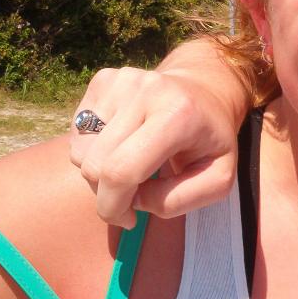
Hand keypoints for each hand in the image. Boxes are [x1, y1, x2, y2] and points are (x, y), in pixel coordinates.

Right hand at [70, 65, 240, 227]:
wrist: (206, 90)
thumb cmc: (213, 139)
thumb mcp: (219, 178)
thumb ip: (181, 200)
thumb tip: (134, 201)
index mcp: (178, 115)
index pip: (122, 170)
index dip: (114, 206)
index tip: (127, 219)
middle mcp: (146, 90)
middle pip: (95, 164)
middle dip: (107, 195)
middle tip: (131, 198)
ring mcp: (122, 81)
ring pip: (80, 151)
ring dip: (98, 172)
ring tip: (130, 167)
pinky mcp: (104, 79)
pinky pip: (78, 132)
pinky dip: (93, 149)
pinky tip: (123, 143)